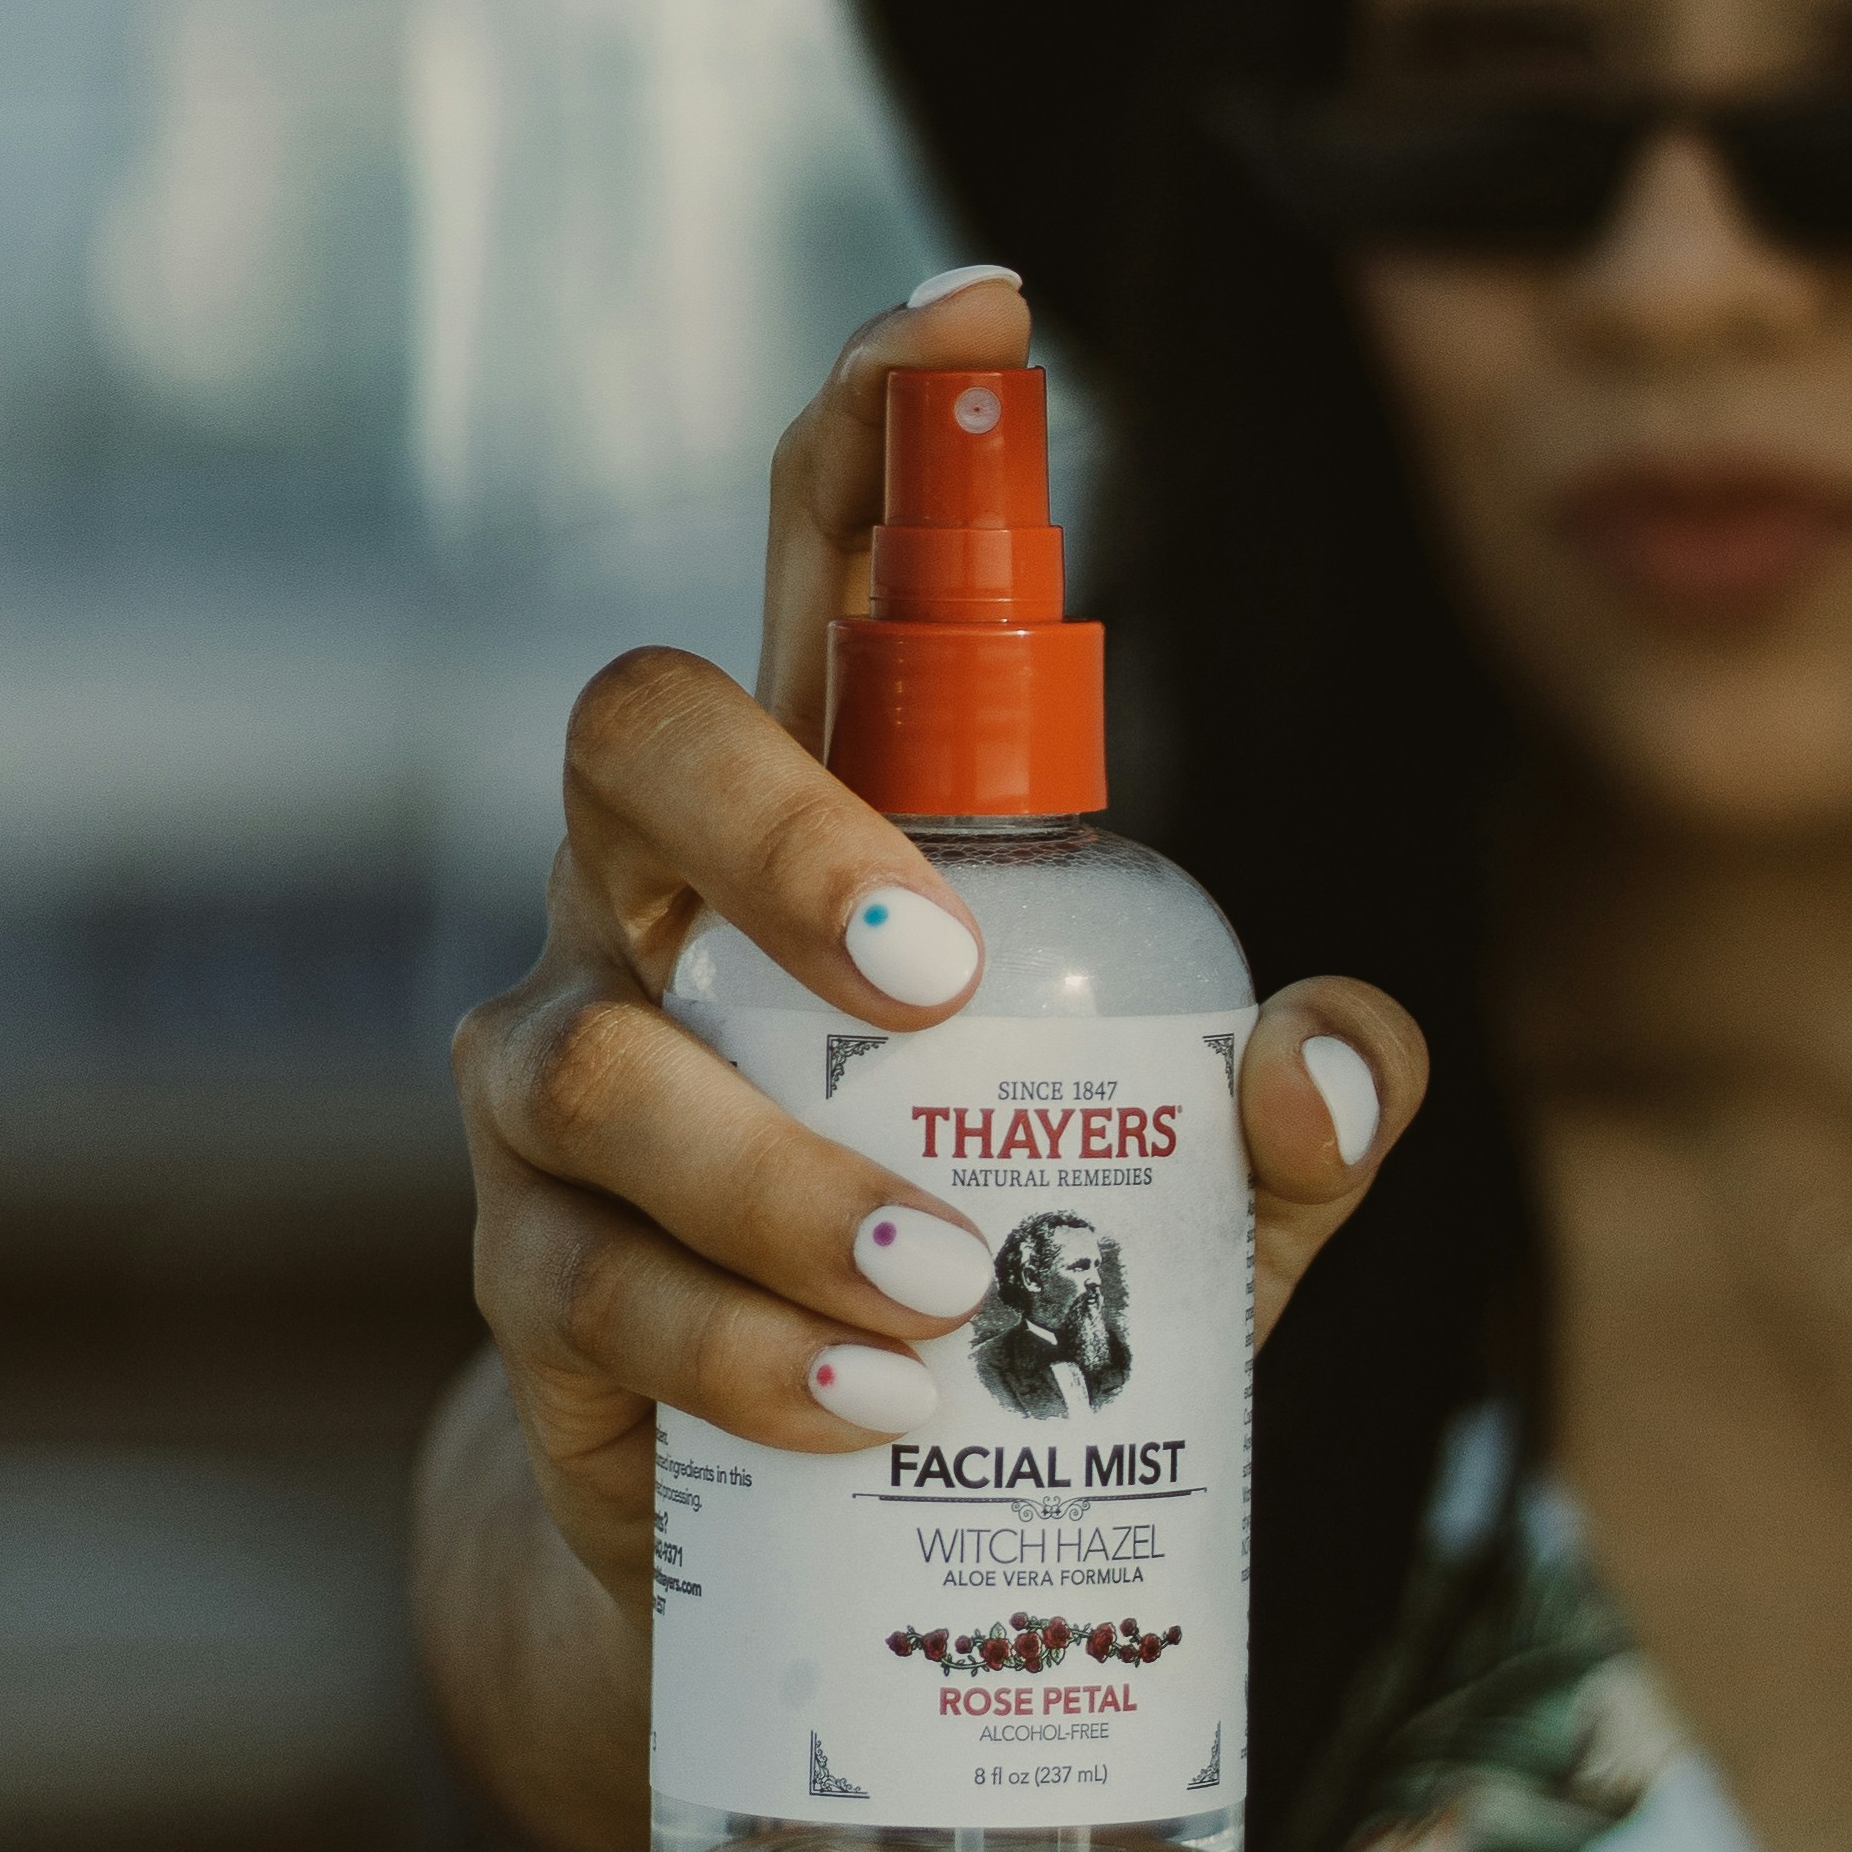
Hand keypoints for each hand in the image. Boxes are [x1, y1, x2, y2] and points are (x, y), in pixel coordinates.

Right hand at [450, 277, 1424, 1609]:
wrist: (778, 1542)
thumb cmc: (990, 1274)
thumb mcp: (1185, 1201)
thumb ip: (1293, 1121)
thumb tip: (1327, 1059)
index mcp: (824, 814)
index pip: (827, 565)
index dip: (879, 424)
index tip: (978, 308)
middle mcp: (659, 901)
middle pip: (637, 734)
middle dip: (778, 825)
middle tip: (934, 977)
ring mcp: (567, 1072)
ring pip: (605, 1052)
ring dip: (784, 1173)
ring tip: (945, 1279)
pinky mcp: (524, 1270)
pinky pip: (599, 1280)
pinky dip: (748, 1345)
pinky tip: (872, 1404)